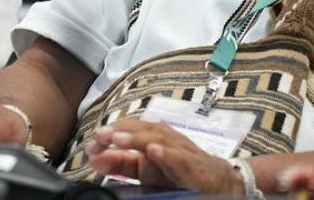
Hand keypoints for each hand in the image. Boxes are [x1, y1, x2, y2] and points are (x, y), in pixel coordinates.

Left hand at [86, 121, 242, 194]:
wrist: (220, 182)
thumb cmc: (180, 172)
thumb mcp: (147, 170)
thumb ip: (121, 165)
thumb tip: (95, 158)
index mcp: (154, 139)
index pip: (130, 131)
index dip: (111, 134)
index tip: (93, 143)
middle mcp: (167, 140)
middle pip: (143, 130)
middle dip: (122, 131)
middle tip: (102, 134)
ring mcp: (181, 152)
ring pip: (159, 139)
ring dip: (138, 137)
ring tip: (118, 138)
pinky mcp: (194, 167)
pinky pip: (180, 159)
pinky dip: (167, 154)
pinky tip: (153, 151)